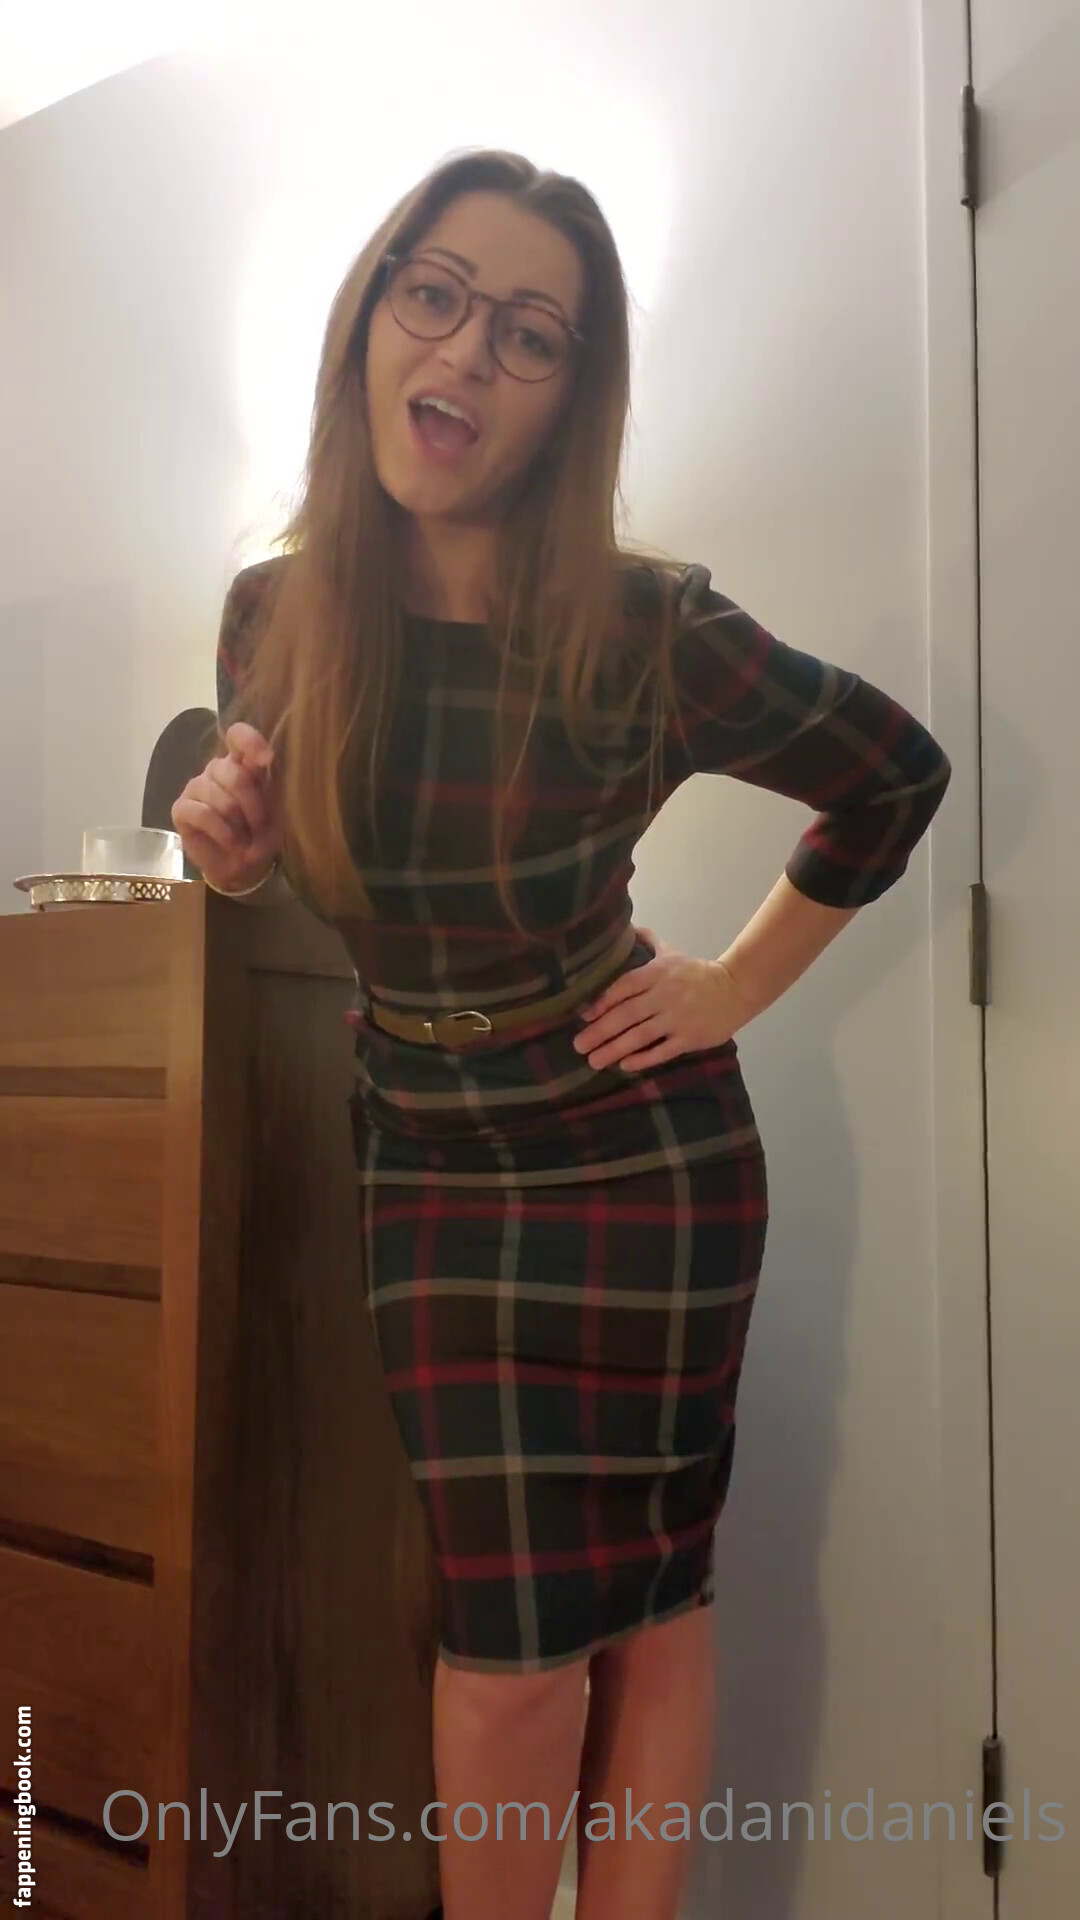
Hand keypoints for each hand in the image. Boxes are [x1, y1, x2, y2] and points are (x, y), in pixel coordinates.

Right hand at [171, 722, 281, 892]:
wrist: (245, 868)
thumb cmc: (263, 834)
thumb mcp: (276, 809)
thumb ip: (271, 781)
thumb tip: (268, 758)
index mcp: (242, 763)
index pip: (238, 736)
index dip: (250, 742)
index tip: (266, 759)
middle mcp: (217, 770)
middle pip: (233, 773)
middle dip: (252, 805)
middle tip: (260, 828)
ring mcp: (196, 787)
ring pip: (218, 796)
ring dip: (238, 823)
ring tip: (246, 839)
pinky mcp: (181, 809)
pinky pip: (202, 813)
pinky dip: (222, 832)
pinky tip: (231, 843)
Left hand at [572, 926, 753, 1071]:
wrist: (736, 988)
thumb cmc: (697, 973)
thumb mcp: (672, 953)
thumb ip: (649, 942)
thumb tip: (628, 927)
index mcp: (658, 973)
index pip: (624, 987)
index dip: (603, 1001)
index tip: (584, 1016)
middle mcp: (665, 995)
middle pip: (627, 1015)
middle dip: (600, 1031)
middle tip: (578, 1045)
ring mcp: (678, 1018)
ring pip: (640, 1036)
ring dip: (614, 1049)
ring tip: (594, 1060)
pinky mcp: (690, 1038)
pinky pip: (662, 1051)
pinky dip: (643, 1059)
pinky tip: (625, 1065)